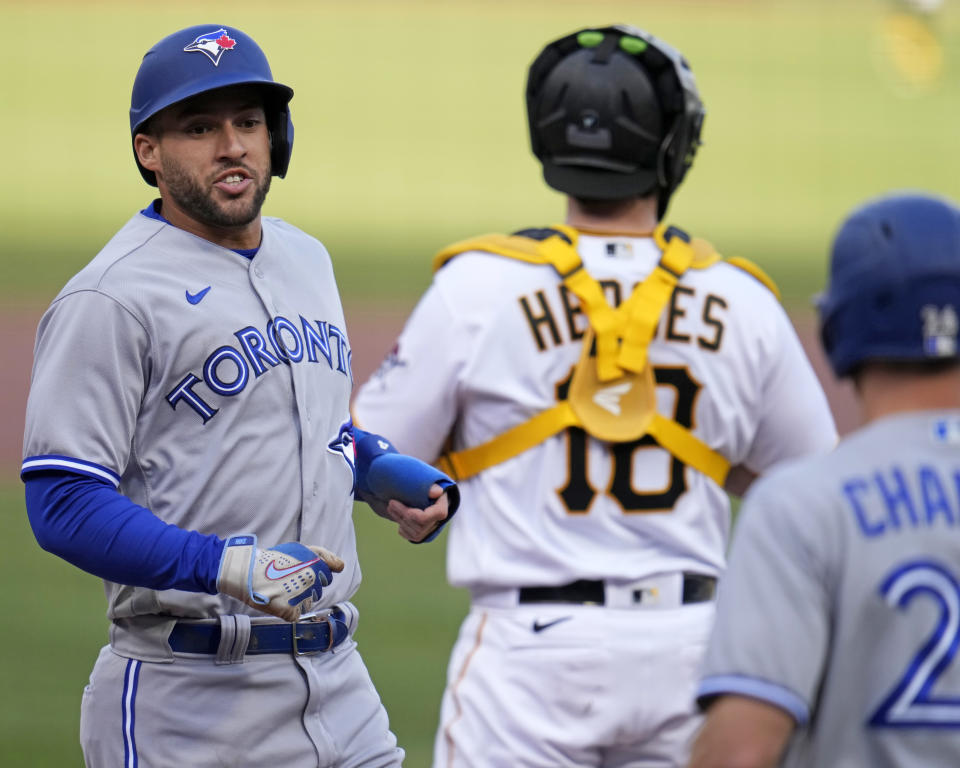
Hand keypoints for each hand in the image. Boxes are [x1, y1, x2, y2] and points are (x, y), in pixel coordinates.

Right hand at [217, 536, 344, 620]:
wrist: (248, 573)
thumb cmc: (274, 560)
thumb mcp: (300, 550)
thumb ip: (324, 556)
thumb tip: (341, 567)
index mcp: (315, 565)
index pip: (328, 576)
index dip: (315, 574)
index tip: (300, 571)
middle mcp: (311, 581)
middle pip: (318, 591)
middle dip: (307, 587)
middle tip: (288, 581)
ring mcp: (301, 597)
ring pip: (309, 603)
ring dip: (298, 599)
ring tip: (281, 589)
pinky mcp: (290, 612)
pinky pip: (297, 615)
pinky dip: (289, 610)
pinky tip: (278, 600)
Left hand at [374, 483, 450, 542]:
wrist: (422, 492)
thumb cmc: (424, 484)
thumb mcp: (426, 481)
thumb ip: (431, 486)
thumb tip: (437, 492)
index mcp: (440, 509)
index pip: (424, 517)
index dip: (410, 513)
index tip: (395, 502)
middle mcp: (437, 522)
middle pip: (417, 525)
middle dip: (401, 514)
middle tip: (390, 503)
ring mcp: (429, 530)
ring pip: (413, 532)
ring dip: (399, 519)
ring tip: (391, 507)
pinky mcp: (421, 535)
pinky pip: (409, 536)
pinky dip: (402, 528)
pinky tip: (398, 516)